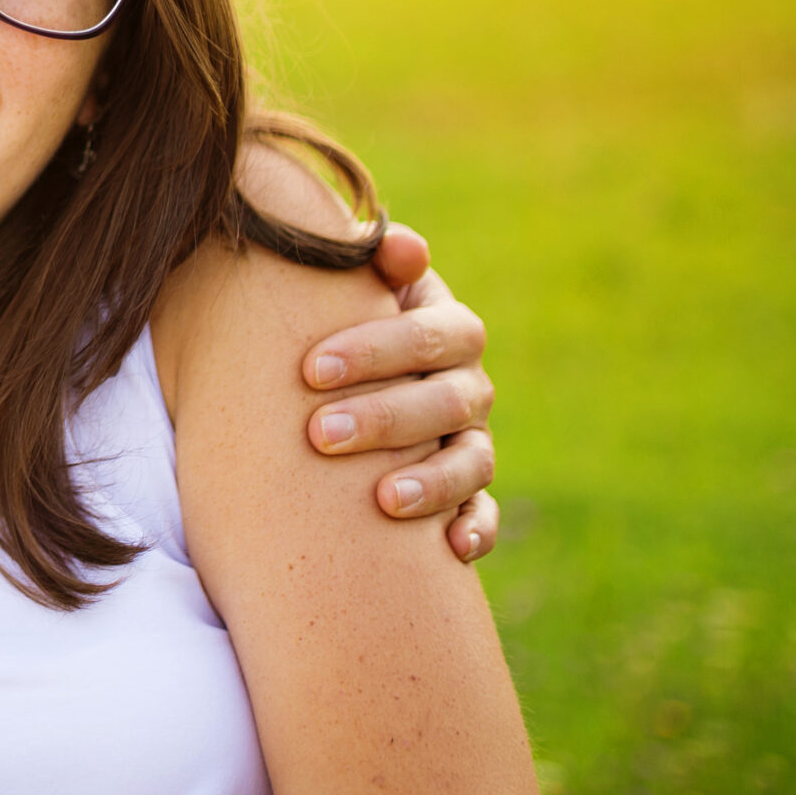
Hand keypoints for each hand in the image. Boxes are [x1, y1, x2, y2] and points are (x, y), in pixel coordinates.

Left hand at [302, 223, 499, 561]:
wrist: (341, 373)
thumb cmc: (338, 320)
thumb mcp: (352, 285)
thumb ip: (370, 260)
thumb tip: (397, 244)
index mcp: (448, 328)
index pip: (429, 334)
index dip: (374, 350)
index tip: (310, 369)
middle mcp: (469, 385)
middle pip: (446, 401)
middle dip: (384, 418)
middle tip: (319, 434)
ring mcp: (473, 439)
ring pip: (471, 460)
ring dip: (432, 481)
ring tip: (383, 500)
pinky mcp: (469, 490)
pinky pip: (485, 512)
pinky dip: (476, 529)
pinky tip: (453, 550)